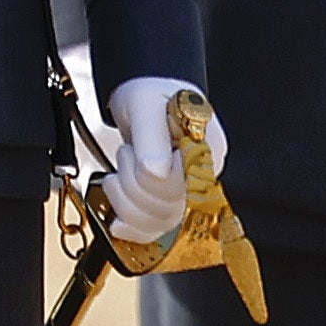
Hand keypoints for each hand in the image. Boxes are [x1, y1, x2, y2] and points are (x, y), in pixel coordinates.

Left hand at [103, 76, 230, 246]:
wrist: (145, 99)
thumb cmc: (150, 94)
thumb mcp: (145, 104)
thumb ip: (151, 136)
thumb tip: (156, 172)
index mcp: (207, 150)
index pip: (181, 185)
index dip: (148, 178)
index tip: (134, 152)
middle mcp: (203, 176)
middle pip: (171, 208)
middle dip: (133, 185)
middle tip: (126, 154)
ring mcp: (188, 193)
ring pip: (161, 224)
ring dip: (126, 202)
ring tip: (120, 173)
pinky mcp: (169, 205)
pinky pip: (155, 232)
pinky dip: (132, 228)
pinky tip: (117, 222)